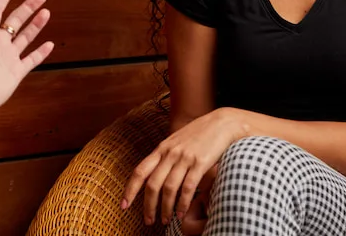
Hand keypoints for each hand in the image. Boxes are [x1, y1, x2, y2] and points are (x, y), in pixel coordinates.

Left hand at [121, 109, 247, 225]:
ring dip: (165, 208)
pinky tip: (181, 213)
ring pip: (169, 188)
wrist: (222, 123)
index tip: (124, 205)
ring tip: (166, 220)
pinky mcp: (200, 163)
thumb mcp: (177, 141)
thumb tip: (156, 174)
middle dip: (148, 206)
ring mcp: (184, 158)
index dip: (130, 190)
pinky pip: (188, 187)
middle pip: (152, 184)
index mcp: (162, 148)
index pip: (140, 171)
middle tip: (149, 221)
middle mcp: (170, 153)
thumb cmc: (200, 134)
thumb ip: (166, 155)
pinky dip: (182, 203)